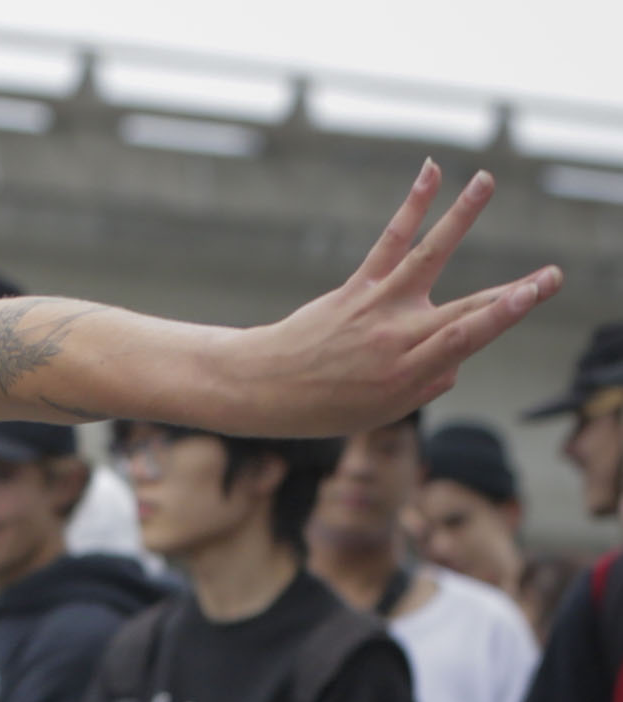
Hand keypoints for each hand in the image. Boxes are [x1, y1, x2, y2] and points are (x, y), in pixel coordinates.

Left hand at [222, 168, 558, 430]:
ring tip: (486, 180)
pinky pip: (390, 241)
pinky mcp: (358, 287)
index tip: (532, 296)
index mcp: (406, 375)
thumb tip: (457, 361)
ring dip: (460, 216)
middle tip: (554, 275)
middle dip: (512, 294)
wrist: (264, 389)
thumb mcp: (378, 413)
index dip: (502, 318)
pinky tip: (433, 171)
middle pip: (464, 309)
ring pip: (428, 256)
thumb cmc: (326, 406)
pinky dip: (413, 205)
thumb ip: (424, 386)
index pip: (465, 341)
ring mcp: (377, 307)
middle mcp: (395, 337)